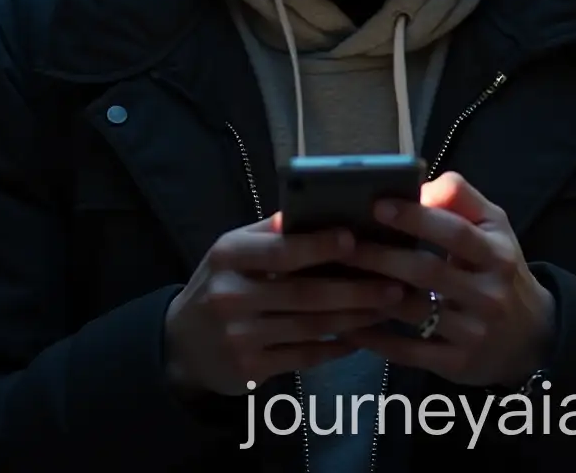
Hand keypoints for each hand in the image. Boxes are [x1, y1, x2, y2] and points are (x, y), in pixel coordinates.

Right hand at [164, 213, 404, 396]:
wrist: (181, 345)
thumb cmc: (220, 283)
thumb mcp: (233, 250)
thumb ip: (271, 231)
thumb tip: (317, 205)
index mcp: (229, 256)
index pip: (280, 251)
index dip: (319, 246)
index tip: (355, 240)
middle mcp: (231, 296)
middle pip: (305, 294)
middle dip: (355, 289)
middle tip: (395, 284)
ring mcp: (240, 337)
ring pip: (311, 327)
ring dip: (355, 318)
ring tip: (387, 308)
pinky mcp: (251, 371)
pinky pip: (304, 356)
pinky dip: (336, 347)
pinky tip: (361, 338)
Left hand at [340, 172, 555, 387]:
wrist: (532, 336)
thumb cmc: (500, 268)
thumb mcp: (494, 226)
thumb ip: (459, 197)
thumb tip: (416, 189)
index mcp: (496, 253)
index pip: (454, 231)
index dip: (415, 217)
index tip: (377, 205)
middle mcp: (488, 293)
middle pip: (427, 271)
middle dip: (381, 256)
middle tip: (343, 244)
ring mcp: (473, 332)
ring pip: (414, 311)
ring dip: (372, 295)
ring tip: (337, 277)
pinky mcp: (457, 364)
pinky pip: (408, 352)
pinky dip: (375, 339)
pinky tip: (348, 323)